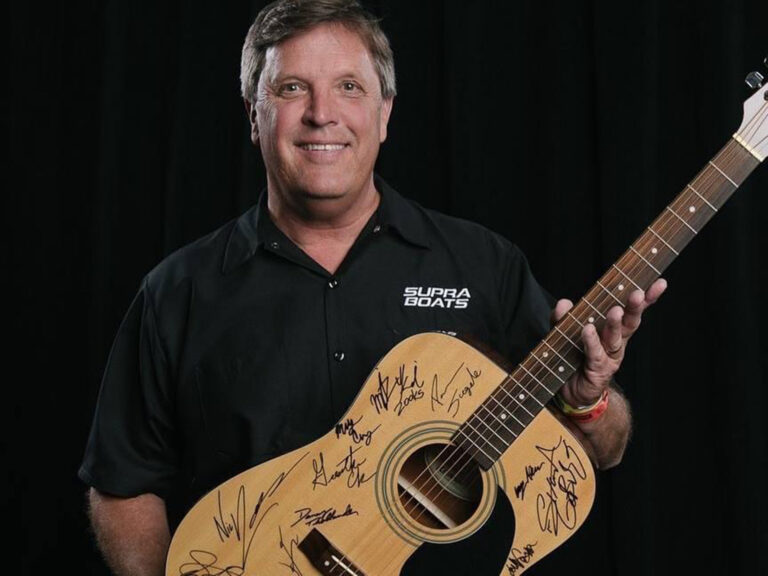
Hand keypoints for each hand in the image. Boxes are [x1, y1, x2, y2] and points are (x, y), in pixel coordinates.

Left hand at [553, 278, 666, 406]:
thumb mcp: (564, 334)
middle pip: (629, 322)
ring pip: (614, 337)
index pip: (631, 310)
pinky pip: (595, 353)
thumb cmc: (574, 359)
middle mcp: (616, 343)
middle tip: (638, 293)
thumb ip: (563, 318)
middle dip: (635, 307)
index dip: (646, 297)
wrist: (571, 392)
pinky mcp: (598, 370)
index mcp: (615, 330)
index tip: (659, 282)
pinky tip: (588, 330)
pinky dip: (591, 341)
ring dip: (615, 323)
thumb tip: (564, 302)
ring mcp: (609, 357)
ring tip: (615, 311)